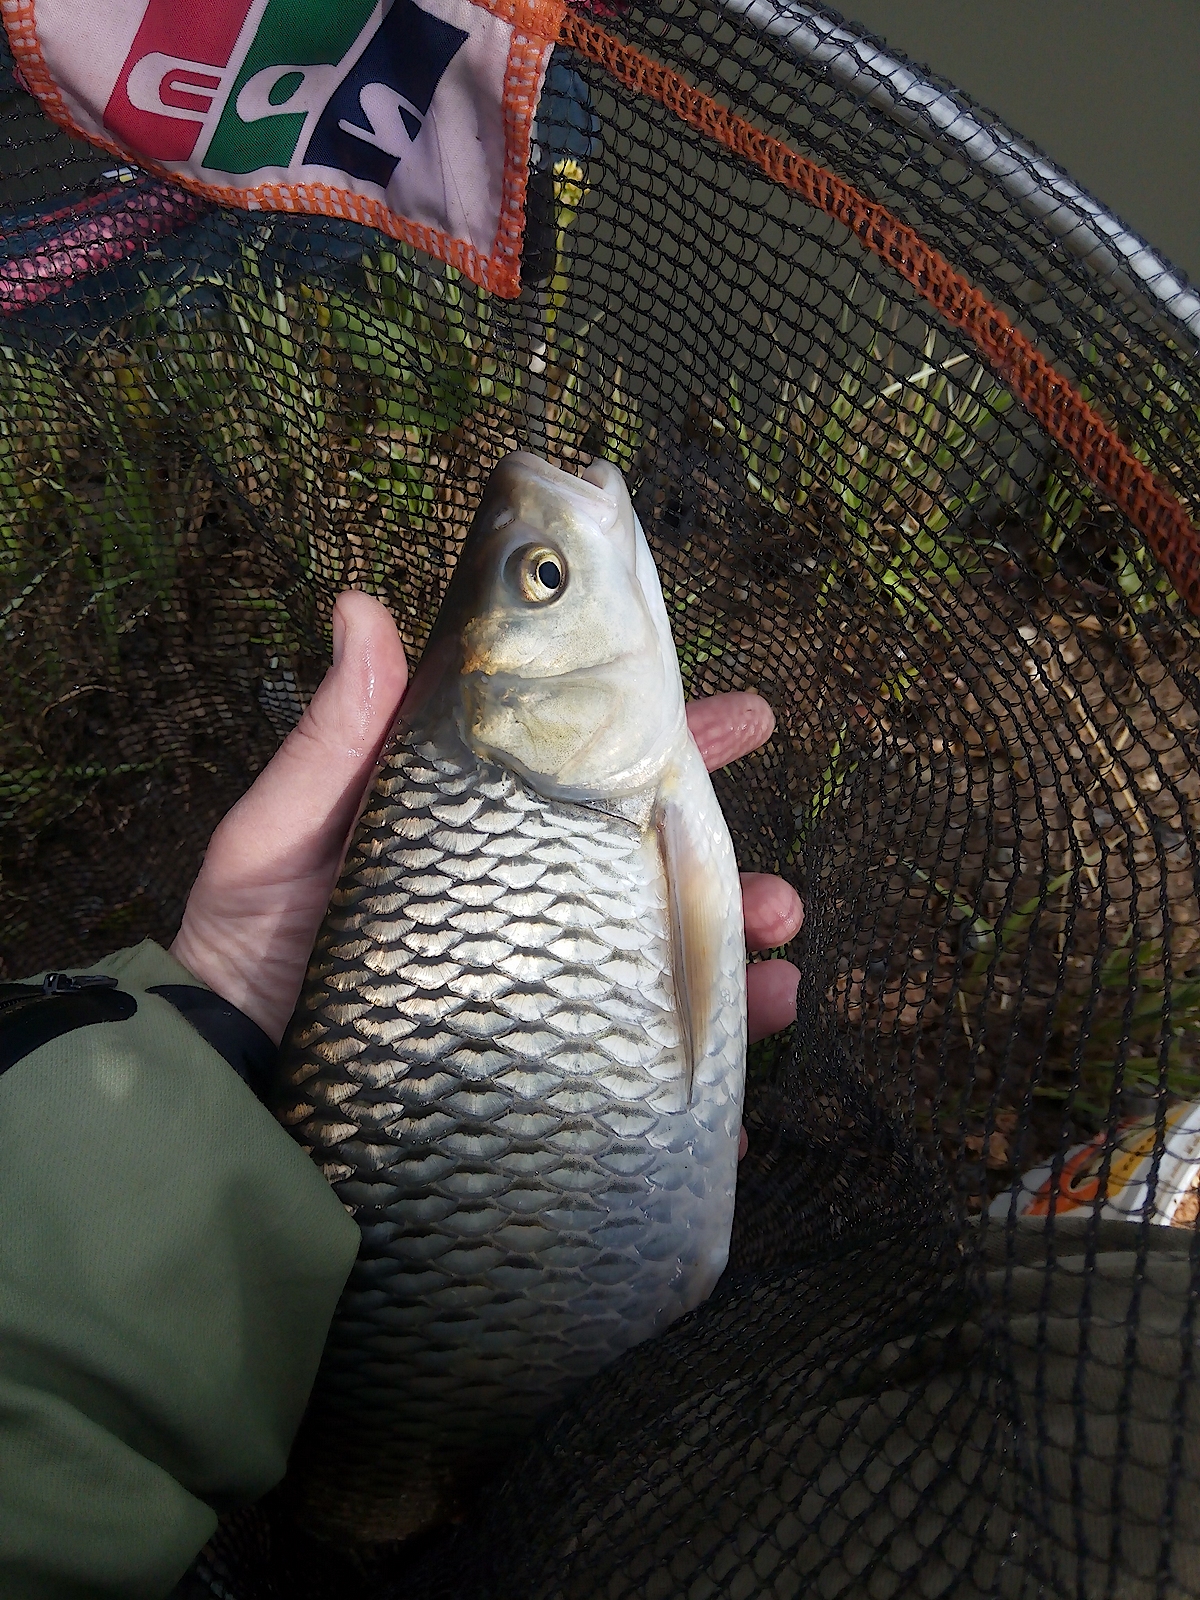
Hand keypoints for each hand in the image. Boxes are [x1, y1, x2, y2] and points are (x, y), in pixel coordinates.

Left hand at [171, 593, 801, 1057]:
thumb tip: (360, 603)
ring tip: (779, 946)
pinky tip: (742, 1096)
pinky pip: (643, 1069)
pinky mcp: (547, 1070)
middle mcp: (519, 898)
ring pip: (664, 958)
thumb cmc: (249, 951)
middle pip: (642, 861)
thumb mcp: (280, 837)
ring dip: (733, 950)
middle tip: (783, 878)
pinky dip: (705, 1077)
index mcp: (475, 828)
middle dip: (722, 856)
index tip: (743, 713)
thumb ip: (338, 739)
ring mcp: (539, 983)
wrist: (234, 1091)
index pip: (583, 766)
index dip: (663, 735)